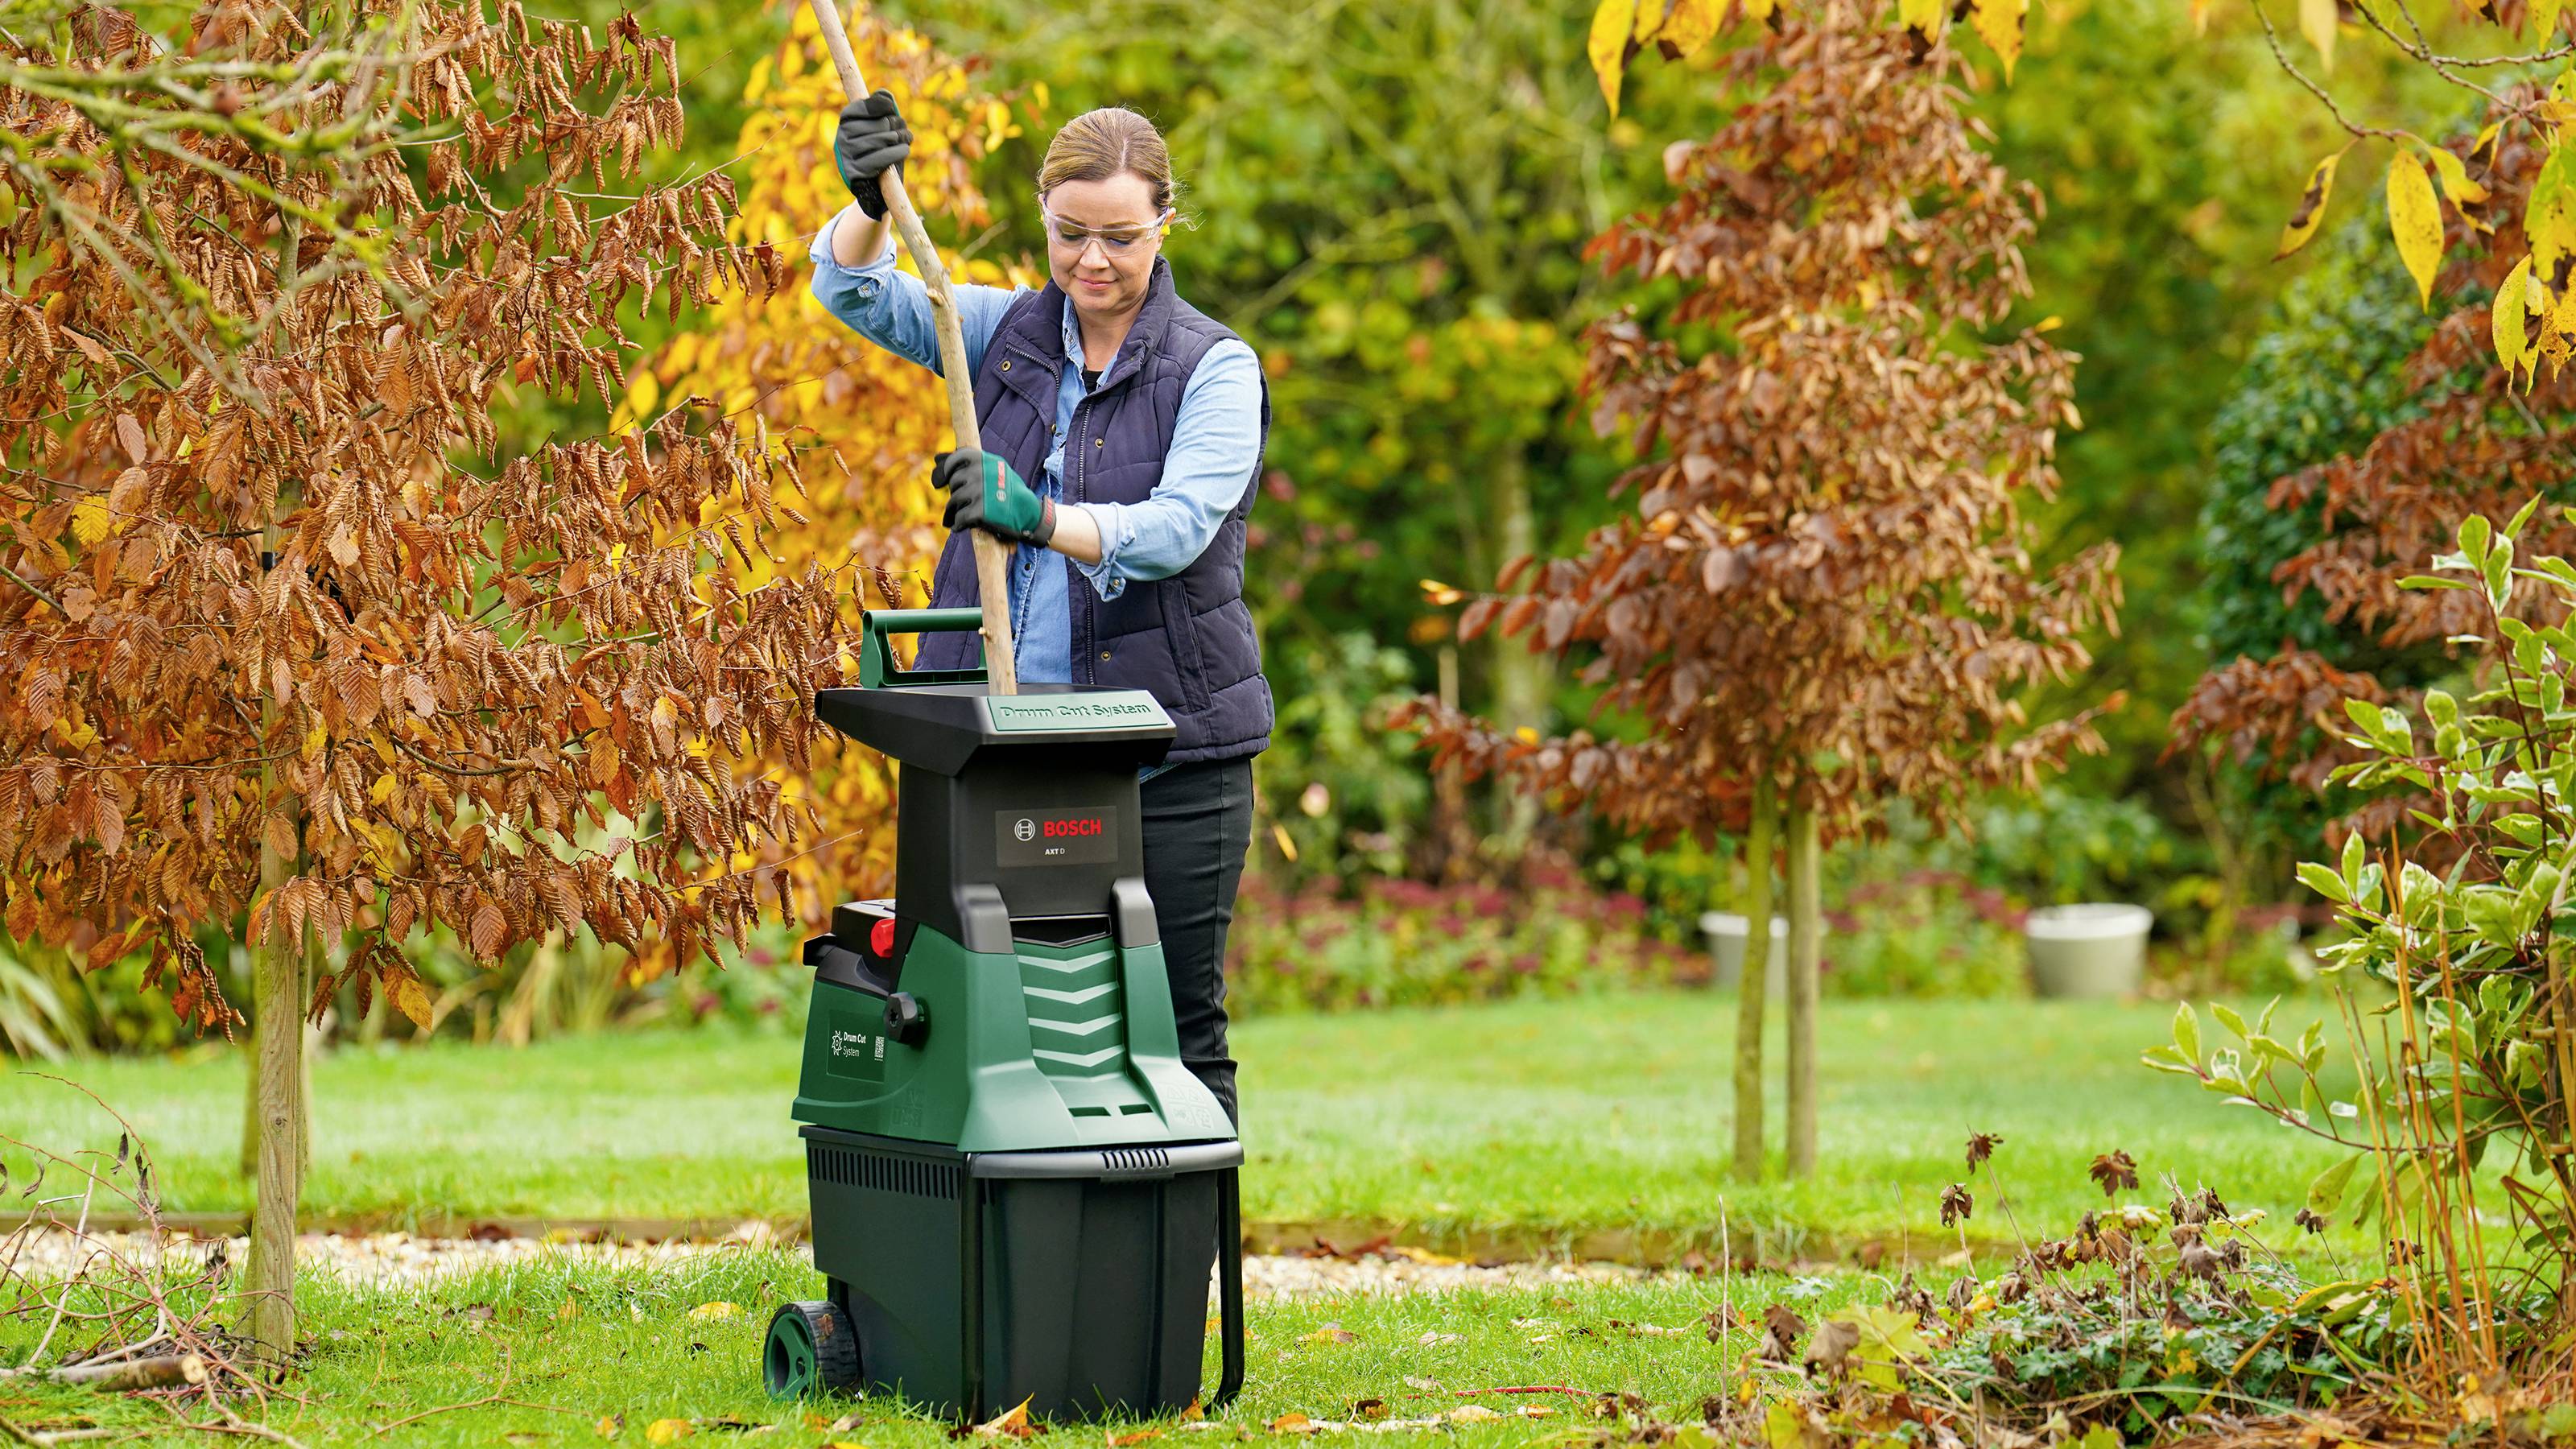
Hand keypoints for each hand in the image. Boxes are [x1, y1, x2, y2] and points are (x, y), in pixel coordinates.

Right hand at [834, 89, 911, 220]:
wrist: (876, 189)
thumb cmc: (881, 152)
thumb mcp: (882, 129)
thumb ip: (882, 109)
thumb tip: (884, 94)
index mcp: (845, 123)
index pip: (860, 107)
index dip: (877, 105)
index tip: (890, 107)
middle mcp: (841, 138)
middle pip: (876, 123)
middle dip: (895, 125)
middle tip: (903, 131)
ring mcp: (846, 156)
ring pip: (880, 140)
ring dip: (899, 139)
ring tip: (905, 140)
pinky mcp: (854, 173)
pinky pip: (879, 159)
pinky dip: (896, 153)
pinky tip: (904, 149)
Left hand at [937, 449, 1054, 545]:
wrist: (1030, 514)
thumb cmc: (1009, 492)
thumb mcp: (993, 471)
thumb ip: (967, 465)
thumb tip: (935, 459)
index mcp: (986, 460)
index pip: (957, 457)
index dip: (947, 469)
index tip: (943, 480)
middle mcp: (982, 473)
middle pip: (954, 482)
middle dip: (956, 494)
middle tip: (964, 503)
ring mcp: (980, 491)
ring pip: (954, 501)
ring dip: (954, 511)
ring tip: (959, 516)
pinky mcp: (980, 511)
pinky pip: (959, 518)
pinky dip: (957, 524)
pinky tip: (960, 526)